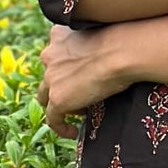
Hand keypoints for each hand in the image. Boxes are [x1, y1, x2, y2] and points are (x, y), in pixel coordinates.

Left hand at [37, 22, 124, 137]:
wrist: (120, 52)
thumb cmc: (121, 42)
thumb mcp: (100, 37)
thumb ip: (91, 46)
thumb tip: (103, 62)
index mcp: (58, 35)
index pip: (56, 54)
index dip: (67, 67)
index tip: (80, 76)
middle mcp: (49, 55)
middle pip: (49, 76)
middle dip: (61, 85)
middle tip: (81, 94)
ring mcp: (51, 78)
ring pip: (46, 96)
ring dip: (60, 103)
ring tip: (77, 112)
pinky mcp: (57, 98)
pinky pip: (53, 119)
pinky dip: (61, 127)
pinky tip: (73, 132)